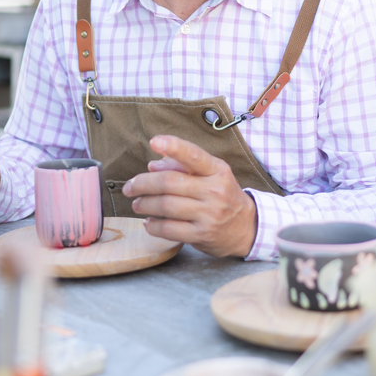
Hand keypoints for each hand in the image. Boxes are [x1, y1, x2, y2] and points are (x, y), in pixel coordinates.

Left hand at [122, 135, 257, 257]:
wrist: (246, 227)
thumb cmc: (223, 196)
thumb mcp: (211, 175)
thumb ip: (182, 166)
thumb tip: (153, 166)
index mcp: (217, 170)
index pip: (194, 155)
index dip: (173, 146)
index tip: (154, 141)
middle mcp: (215, 191)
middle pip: (169, 183)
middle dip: (142, 184)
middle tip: (130, 187)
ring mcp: (209, 214)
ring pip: (165, 206)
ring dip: (144, 204)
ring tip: (137, 203)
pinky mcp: (201, 234)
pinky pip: (168, 229)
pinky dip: (153, 225)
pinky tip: (149, 222)